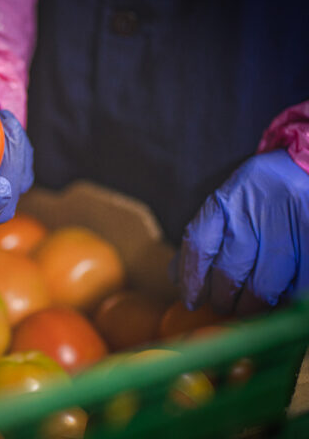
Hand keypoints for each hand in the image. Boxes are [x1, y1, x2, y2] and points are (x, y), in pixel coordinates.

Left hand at [171, 149, 308, 314]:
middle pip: (228, 273)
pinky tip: (279, 299)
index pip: (197, 245)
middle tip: (223, 307)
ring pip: (263, 287)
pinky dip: (285, 299)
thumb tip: (177, 279)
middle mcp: (252, 211)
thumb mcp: (226, 205)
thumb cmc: (259, 195)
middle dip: (222, 300)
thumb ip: (201, 239)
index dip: (191, 280)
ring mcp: (286, 225)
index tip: (191, 300)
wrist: (305, 165)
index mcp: (224, 201)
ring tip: (249, 308)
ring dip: (252, 307)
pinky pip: (297, 285)